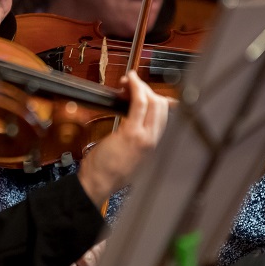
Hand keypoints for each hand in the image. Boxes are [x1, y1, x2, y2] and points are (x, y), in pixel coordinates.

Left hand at [77, 71, 170, 204]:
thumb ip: (138, 141)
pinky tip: (129, 82)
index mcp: (154, 147)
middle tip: (133, 85)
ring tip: (129, 80)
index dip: (158, 99)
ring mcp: (145, 138)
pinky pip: (139, 104)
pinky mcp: (132, 133)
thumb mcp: (130, 157)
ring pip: (154, 103)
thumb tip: (137, 121)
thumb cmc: (108, 172)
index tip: (145, 92)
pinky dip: (135, 88)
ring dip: (141, 86)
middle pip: (163, 107)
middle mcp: (154, 142)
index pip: (166, 117)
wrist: (98, 185)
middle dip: (148, 90)